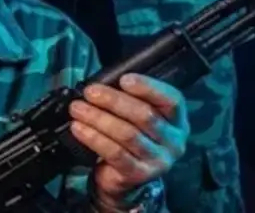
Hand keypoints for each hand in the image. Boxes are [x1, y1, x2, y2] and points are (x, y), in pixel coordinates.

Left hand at [70, 73, 187, 206]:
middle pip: (145, 115)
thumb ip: (128, 99)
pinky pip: (115, 153)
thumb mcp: (135, 115)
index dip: (148, 87)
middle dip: (113, 100)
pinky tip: (79, 128)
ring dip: (98, 118)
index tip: (124, 79)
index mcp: (176, 120)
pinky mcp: (138, 174)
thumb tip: (101, 85)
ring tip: (78, 109)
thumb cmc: (130, 135)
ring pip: (128, 134)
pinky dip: (94, 138)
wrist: (124, 175)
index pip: (171, 100)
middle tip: (90, 92)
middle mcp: (173, 141)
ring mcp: (158, 160)